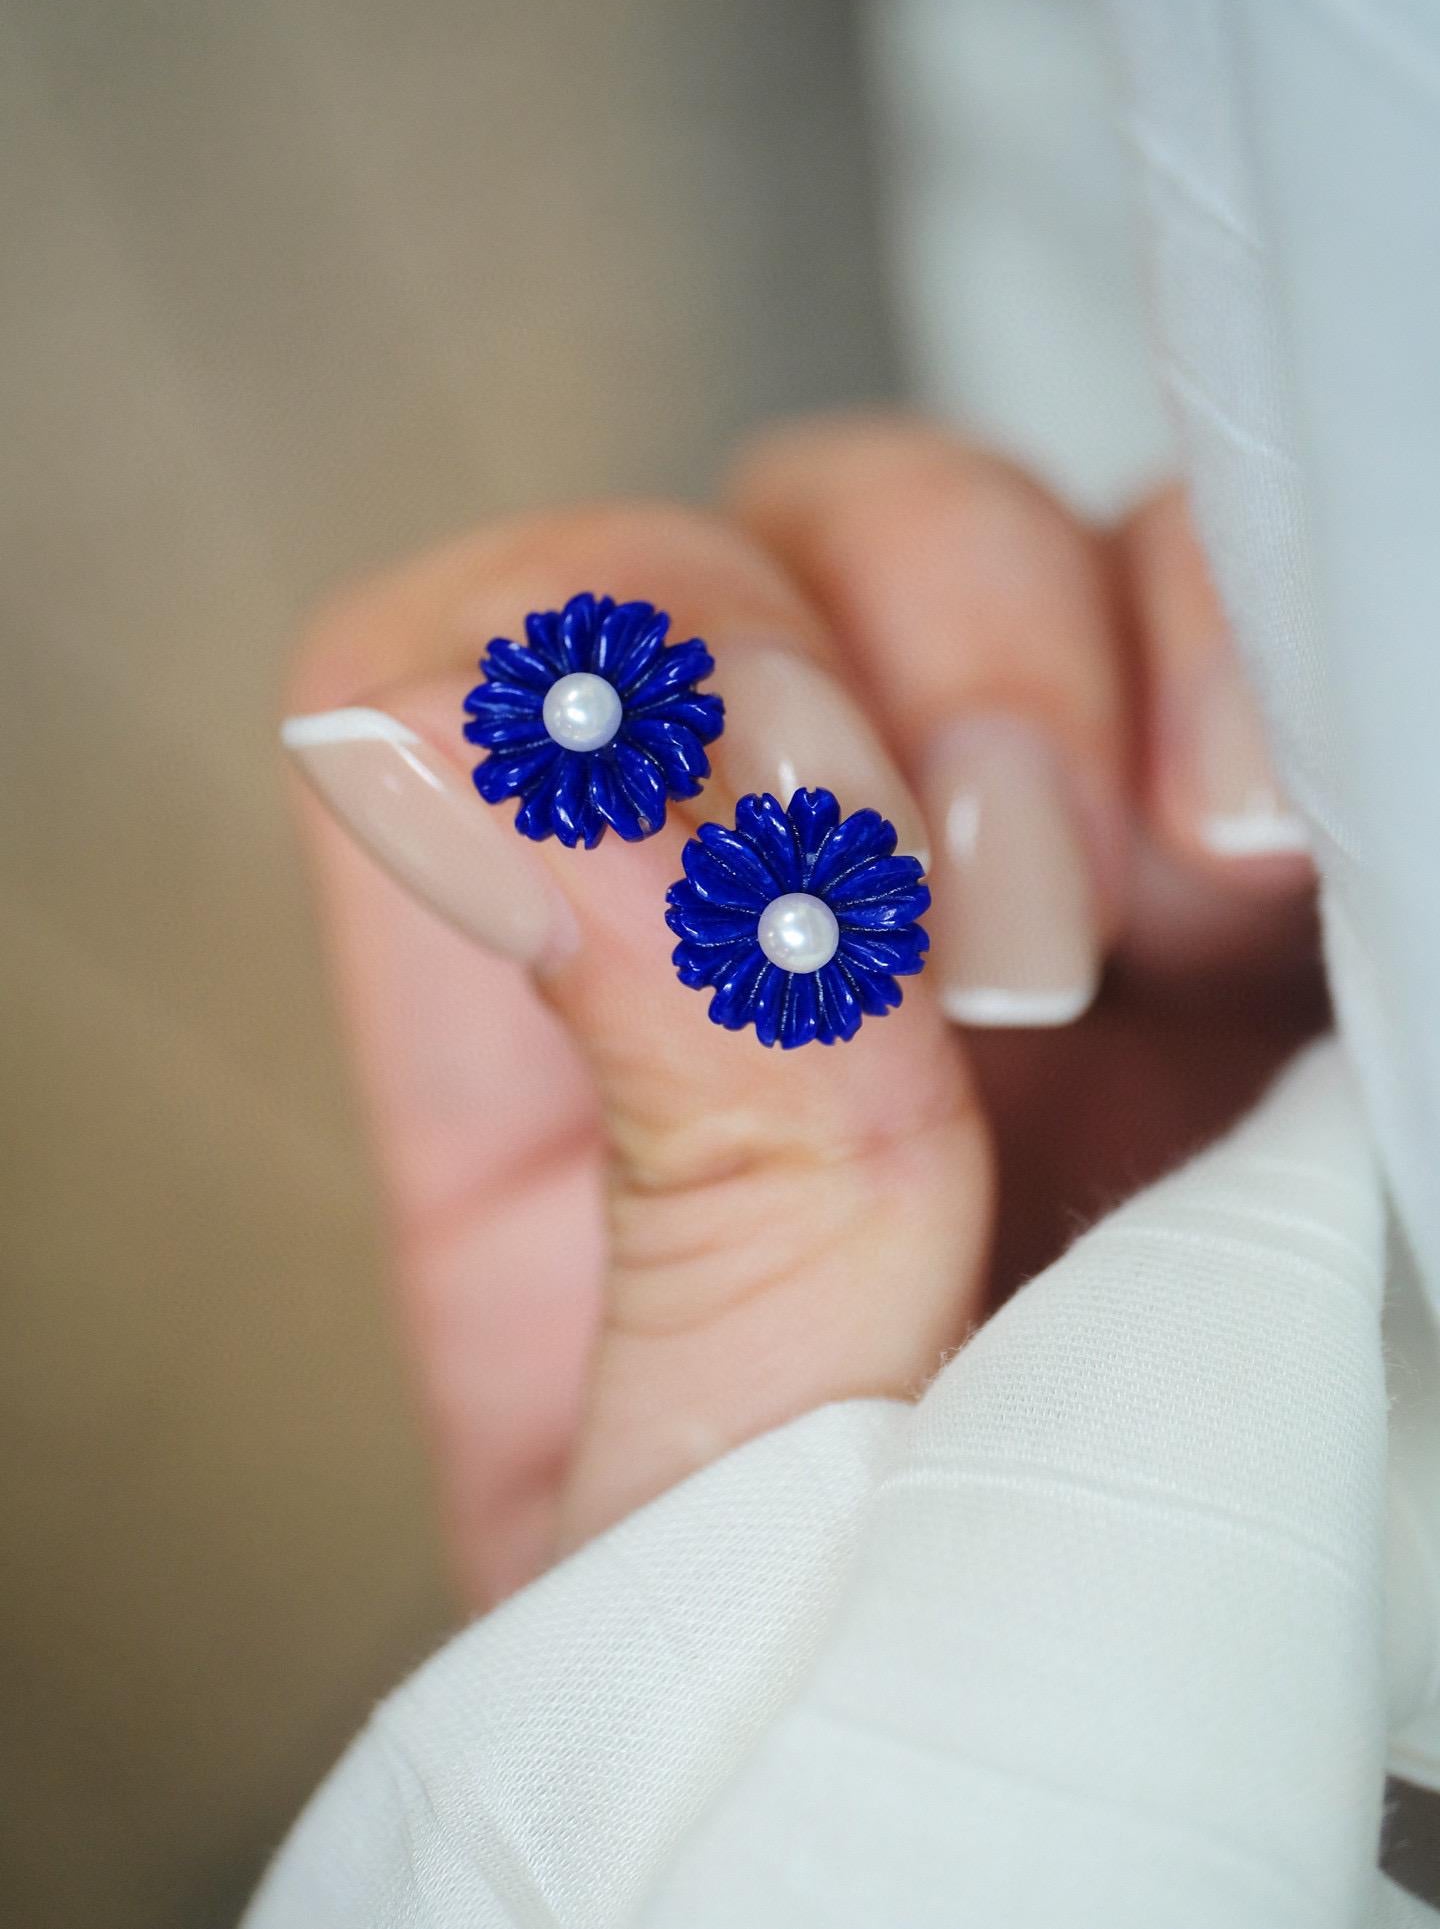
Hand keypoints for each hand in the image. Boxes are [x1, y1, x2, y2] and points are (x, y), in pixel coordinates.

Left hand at [282, 418, 1323, 1604]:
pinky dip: (1235, 660)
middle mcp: (757, 931)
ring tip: (1168, 887)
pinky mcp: (1201, 881)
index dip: (545, 705)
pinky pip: (1194, 620)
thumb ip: (688, 1147)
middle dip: (837, 676)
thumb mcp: (739, 1472)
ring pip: (956, 542)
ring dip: (1049, 653)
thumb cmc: (877, 1710)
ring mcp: (989, 880)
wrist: (1112, 1807)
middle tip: (985, 928)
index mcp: (555, 1056)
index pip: (430, 696)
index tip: (729, 882)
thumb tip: (625, 794)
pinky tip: (1272, 845)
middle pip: (708, 565)